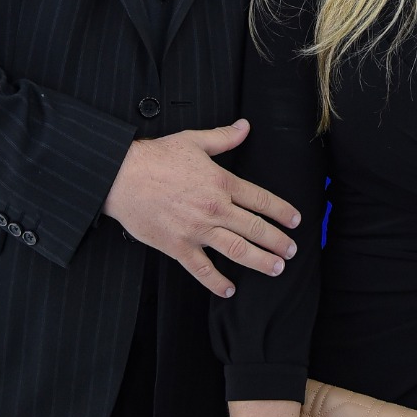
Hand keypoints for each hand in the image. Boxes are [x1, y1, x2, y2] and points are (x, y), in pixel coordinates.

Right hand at [102, 120, 301, 296]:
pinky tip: (229, 289)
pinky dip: (217, 282)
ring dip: (260, 261)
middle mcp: (214, 208)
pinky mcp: (178, 246)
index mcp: (221, 182)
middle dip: (278, 241)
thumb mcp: (193, 141)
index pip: (261, 199)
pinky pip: (202, 269)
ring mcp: (197, 230)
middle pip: (256, 228)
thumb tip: (245, 127)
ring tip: (276, 268)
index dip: (282, 212)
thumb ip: (223, 138)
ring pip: (237, 250)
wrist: (122, 176)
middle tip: (291, 251)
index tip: (295, 221)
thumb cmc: (156, 157)